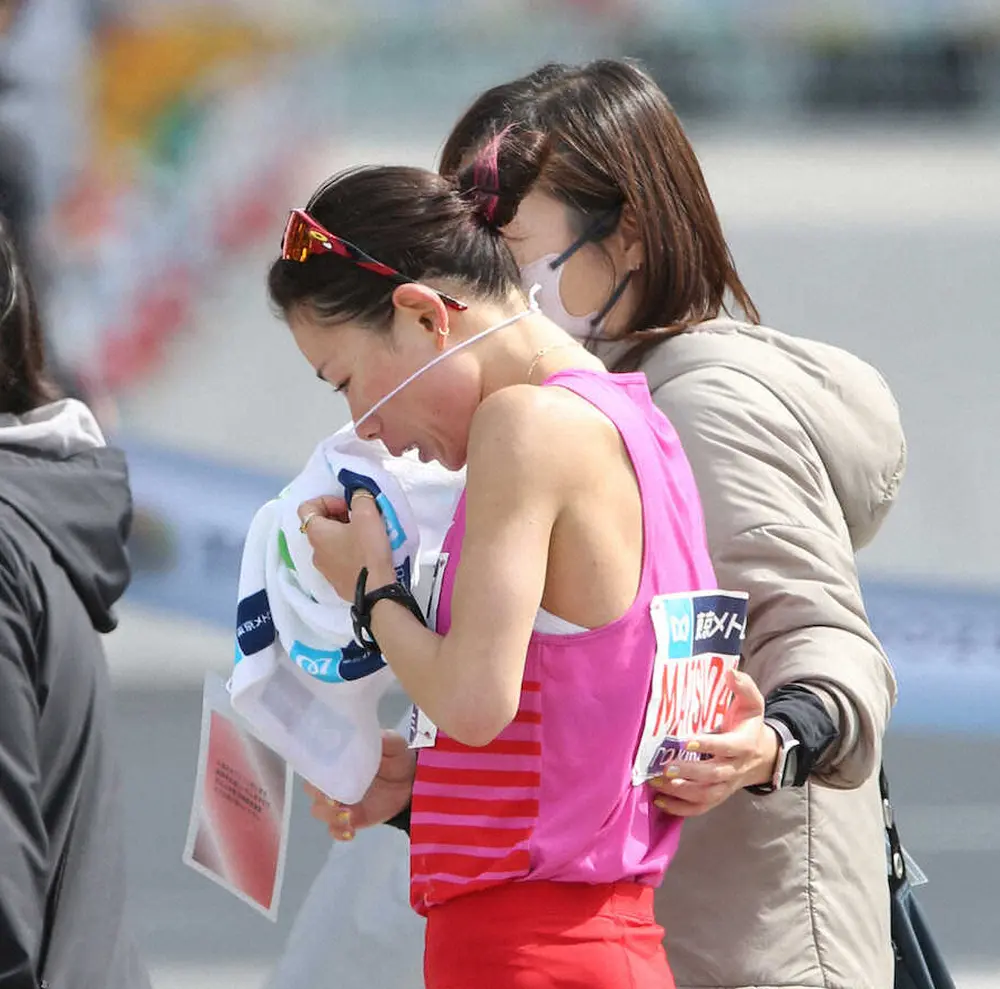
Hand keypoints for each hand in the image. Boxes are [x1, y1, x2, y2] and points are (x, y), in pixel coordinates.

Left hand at [297, 491, 395, 600]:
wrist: (375, 591)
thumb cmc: (368, 551)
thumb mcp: (367, 515)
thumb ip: (360, 497)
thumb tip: (358, 494)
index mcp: (316, 532)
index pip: (306, 507)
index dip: (327, 500)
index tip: (347, 506)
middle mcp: (314, 550)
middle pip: (319, 525)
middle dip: (338, 516)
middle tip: (359, 519)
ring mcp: (323, 568)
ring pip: (328, 542)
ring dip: (343, 534)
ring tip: (364, 536)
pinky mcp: (335, 580)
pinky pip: (337, 558)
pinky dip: (347, 550)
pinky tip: (365, 554)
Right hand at [305, 730, 415, 840]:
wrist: (410, 784)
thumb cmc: (396, 759)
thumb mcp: (394, 745)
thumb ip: (387, 740)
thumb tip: (380, 736)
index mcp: (339, 759)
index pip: (316, 763)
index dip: (315, 770)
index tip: (324, 776)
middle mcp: (334, 780)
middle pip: (313, 789)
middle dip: (319, 795)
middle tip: (333, 799)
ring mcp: (340, 801)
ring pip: (320, 810)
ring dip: (329, 814)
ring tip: (347, 815)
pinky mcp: (349, 819)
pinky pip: (334, 829)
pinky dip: (338, 832)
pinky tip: (350, 832)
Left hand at [648, 669, 777, 817]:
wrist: (762, 755)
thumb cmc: (748, 724)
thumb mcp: (752, 703)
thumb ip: (743, 687)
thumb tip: (731, 672)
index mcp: (743, 744)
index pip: (726, 747)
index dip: (707, 745)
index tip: (685, 740)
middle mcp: (735, 768)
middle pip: (713, 775)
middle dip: (690, 772)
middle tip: (666, 766)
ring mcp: (726, 786)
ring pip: (705, 794)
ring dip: (681, 791)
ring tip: (657, 783)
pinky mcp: (718, 796)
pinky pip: (701, 808)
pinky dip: (681, 809)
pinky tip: (660, 802)